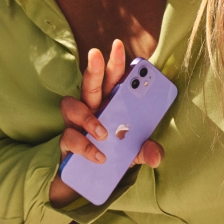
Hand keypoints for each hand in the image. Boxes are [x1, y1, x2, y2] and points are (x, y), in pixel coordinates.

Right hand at [49, 40, 163, 205]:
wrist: (92, 178)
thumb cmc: (113, 154)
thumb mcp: (134, 153)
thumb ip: (146, 151)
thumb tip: (156, 155)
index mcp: (109, 103)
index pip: (111, 78)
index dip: (114, 62)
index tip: (118, 45)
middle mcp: (90, 108)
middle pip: (89, 84)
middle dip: (93, 68)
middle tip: (96, 53)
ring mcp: (75, 124)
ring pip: (71, 106)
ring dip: (87, 116)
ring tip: (104, 133)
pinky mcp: (67, 143)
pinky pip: (69, 138)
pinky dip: (85, 146)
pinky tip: (99, 156)